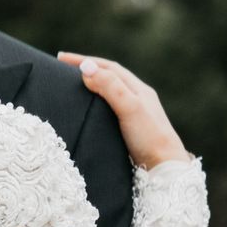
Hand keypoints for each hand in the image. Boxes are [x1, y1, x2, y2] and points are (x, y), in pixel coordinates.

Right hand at [57, 53, 192, 170]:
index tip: (61, 58)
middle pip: (110, 77)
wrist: (165, 168)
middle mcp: (138, 99)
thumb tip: (86, 68)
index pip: (108, 67)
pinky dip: (96, 104)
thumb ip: (109, 86)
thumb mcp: (129, 107)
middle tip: (63, 69)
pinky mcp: (131, 131)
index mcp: (139, 89)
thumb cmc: (149, 137)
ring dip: (92, 86)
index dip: (85, 61)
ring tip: (72, 87)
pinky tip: (89, 111)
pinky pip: (110, 109)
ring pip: (110, 93)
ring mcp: (136, 115)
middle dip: (87, 70)